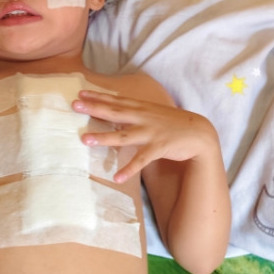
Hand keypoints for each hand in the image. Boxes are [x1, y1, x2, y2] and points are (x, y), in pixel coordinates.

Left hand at [72, 90, 218, 182]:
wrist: (199, 133)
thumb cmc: (172, 124)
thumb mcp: (152, 113)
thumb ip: (134, 112)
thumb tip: (116, 112)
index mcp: (141, 109)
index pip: (115, 101)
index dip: (97, 97)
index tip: (79, 95)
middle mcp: (143, 118)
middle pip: (115, 113)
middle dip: (94, 109)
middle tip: (74, 106)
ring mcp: (150, 133)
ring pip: (123, 136)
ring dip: (104, 138)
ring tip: (85, 140)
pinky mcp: (159, 147)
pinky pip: (141, 160)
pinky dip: (129, 169)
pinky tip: (117, 178)